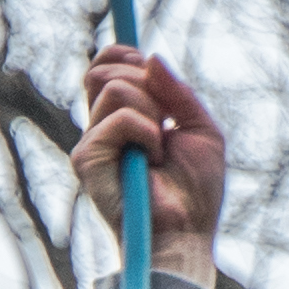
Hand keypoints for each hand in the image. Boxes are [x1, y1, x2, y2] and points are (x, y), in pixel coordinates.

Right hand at [73, 42, 228, 288]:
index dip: (122, 55)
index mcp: (123, 118)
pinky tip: (153, 160)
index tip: (146, 64)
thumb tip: (151, 57)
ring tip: (160, 147)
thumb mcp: (201, 129)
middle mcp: (101, 128)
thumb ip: (178, 92)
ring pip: (113, 88)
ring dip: (151, 110)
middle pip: (103, 70)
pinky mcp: (86, 159)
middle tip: (164, 119)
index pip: (104, 68)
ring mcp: (91, 143)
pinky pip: (118, 118)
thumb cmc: (197, 192)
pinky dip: (146, 132)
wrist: (187, 232)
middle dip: (143, 81)